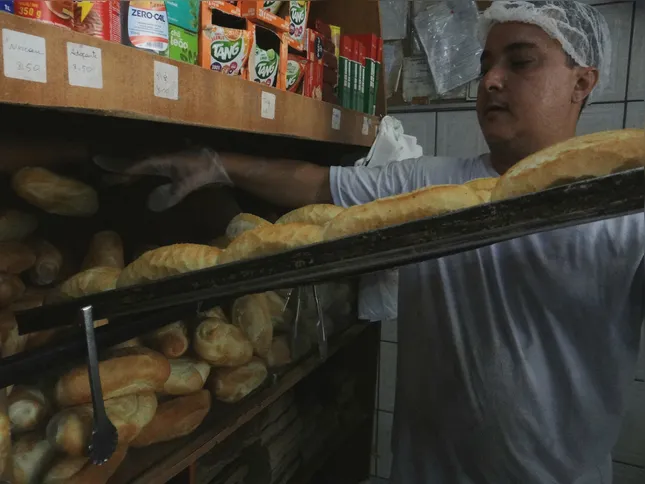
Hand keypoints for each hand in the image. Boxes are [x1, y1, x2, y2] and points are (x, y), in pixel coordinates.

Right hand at [94, 147, 231, 211]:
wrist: (223, 164)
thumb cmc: (206, 172)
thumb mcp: (189, 183)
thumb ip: (172, 194)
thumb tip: (151, 205)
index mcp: (162, 159)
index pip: (134, 163)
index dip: (116, 165)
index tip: (97, 161)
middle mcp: (162, 156)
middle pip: (135, 162)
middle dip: (117, 167)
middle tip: (99, 169)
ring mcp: (167, 158)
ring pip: (142, 163)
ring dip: (129, 169)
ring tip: (114, 176)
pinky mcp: (173, 163)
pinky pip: (151, 166)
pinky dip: (141, 171)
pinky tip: (138, 177)